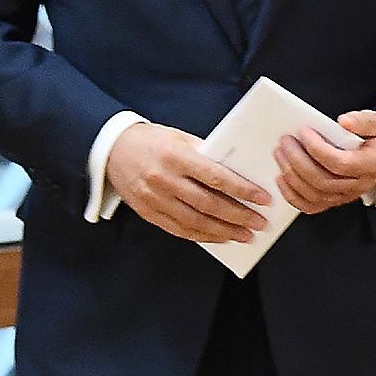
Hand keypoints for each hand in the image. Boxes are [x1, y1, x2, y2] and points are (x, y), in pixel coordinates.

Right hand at [105, 123, 269, 243]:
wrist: (112, 150)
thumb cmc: (153, 141)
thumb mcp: (181, 138)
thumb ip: (207, 154)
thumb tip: (239, 171)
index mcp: (176, 156)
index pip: (216, 177)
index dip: (242, 190)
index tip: (262, 198)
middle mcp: (164, 180)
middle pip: (208, 204)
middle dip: (238, 216)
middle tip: (259, 222)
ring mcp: (154, 199)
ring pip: (195, 222)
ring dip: (224, 231)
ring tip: (245, 235)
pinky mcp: (147, 213)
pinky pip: (179, 230)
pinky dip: (202, 236)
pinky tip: (220, 237)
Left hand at [273, 110, 375, 214]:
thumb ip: (364, 121)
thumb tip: (344, 121)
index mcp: (371, 166)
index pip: (340, 163)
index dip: (318, 149)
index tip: (303, 132)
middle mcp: (358, 185)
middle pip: (322, 180)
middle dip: (298, 160)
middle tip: (285, 142)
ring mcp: (345, 196)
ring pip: (314, 194)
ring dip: (292, 175)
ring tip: (280, 154)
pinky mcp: (334, 200)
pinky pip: (310, 205)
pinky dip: (292, 195)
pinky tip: (281, 178)